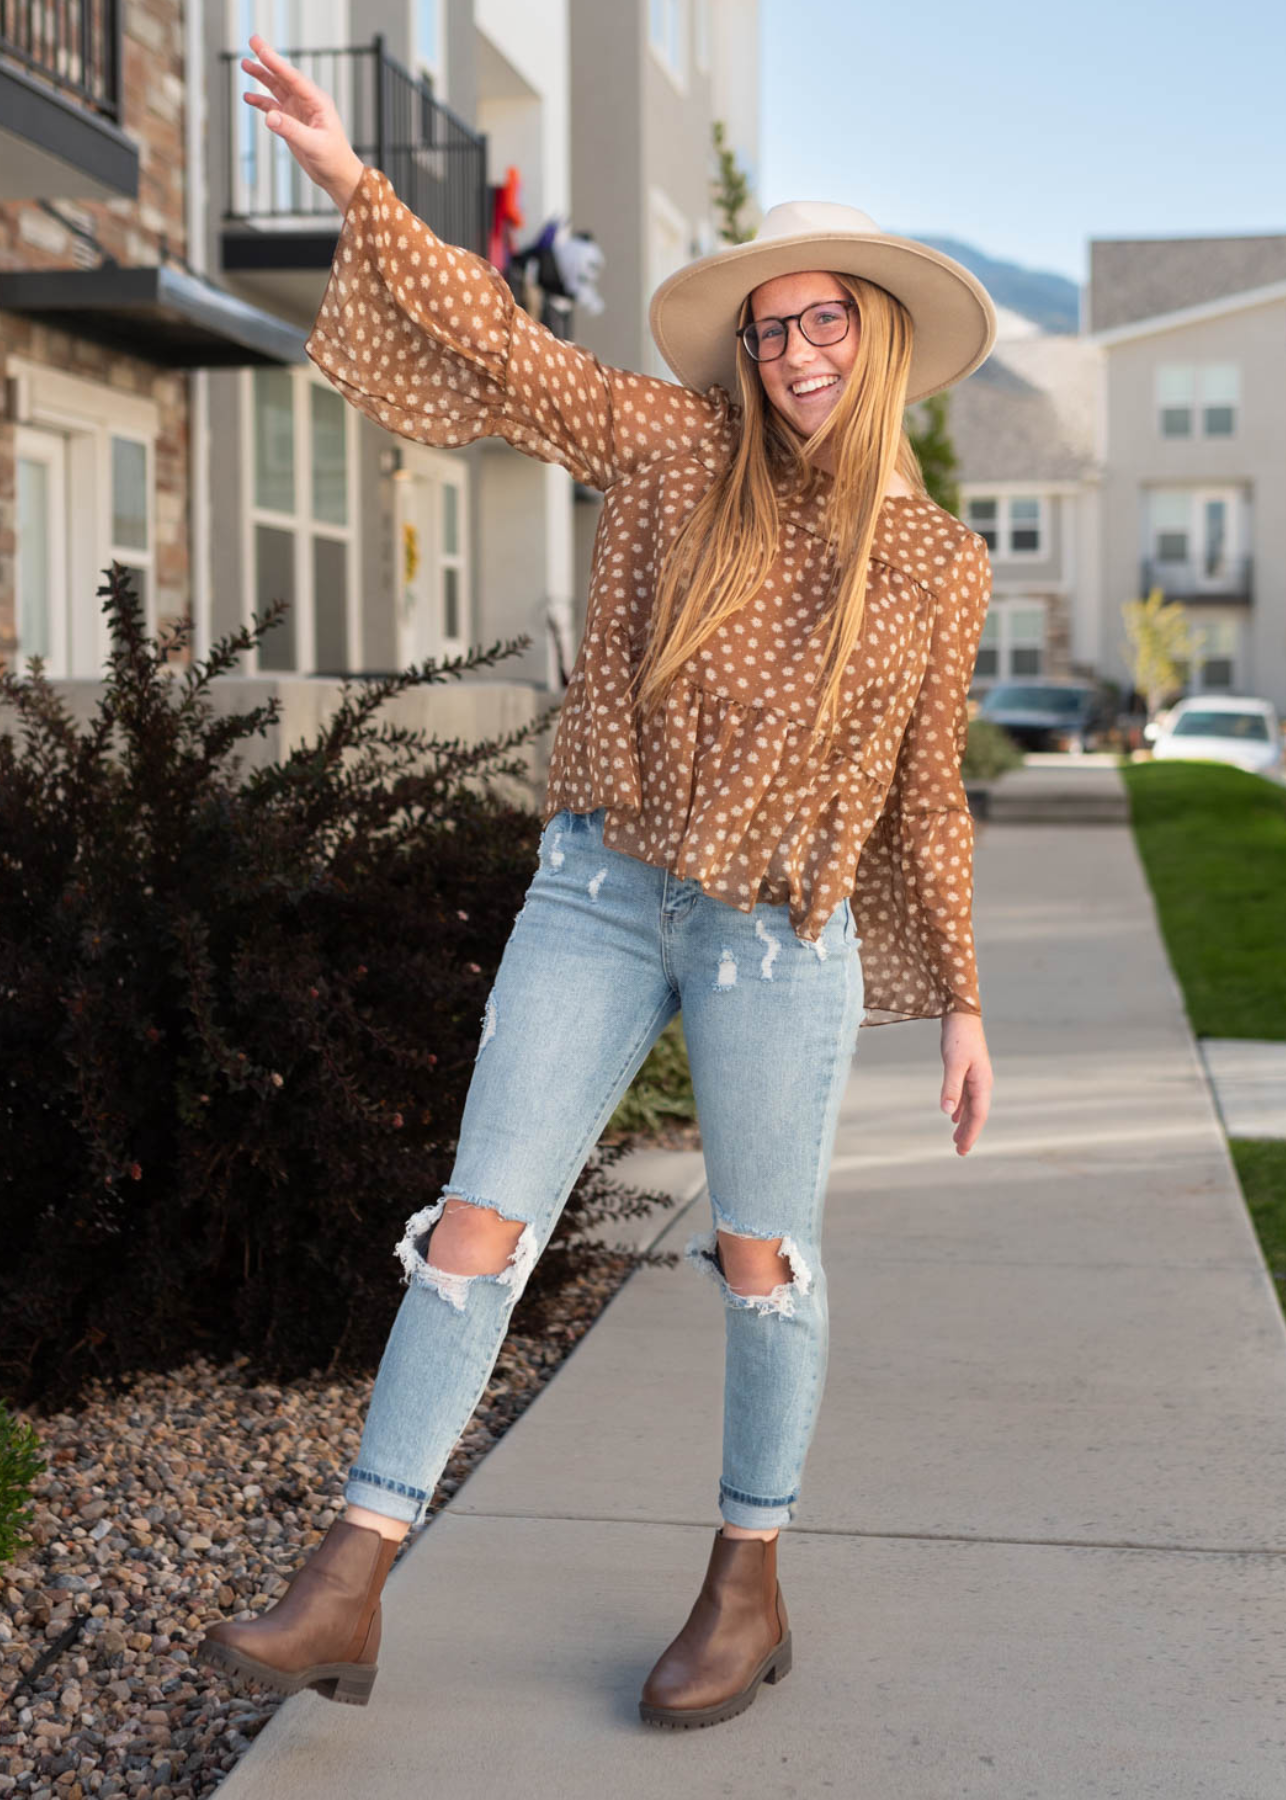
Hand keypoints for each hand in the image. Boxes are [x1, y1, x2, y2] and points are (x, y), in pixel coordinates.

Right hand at [240, 34, 364, 210]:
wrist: (337, 176)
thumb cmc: (334, 159)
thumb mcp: (314, 145)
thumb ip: (291, 130)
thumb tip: (270, 116)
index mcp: (317, 102)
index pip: (293, 78)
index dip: (276, 63)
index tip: (261, 50)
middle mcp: (307, 102)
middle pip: (284, 76)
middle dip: (268, 60)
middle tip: (252, 41)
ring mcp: (298, 110)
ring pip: (277, 88)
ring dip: (262, 77)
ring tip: (245, 65)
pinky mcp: (291, 122)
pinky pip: (273, 107)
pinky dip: (261, 102)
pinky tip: (248, 96)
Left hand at [938, 1011, 991, 1155]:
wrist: (961, 1014)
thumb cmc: (959, 1037)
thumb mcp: (953, 1063)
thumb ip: (951, 1088)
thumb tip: (948, 1113)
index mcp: (982, 1083)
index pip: (978, 1115)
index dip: (971, 1134)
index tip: (962, 1150)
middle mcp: (982, 1082)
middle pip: (976, 1113)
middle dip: (968, 1133)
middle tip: (960, 1151)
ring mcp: (975, 1076)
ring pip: (971, 1106)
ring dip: (964, 1122)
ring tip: (956, 1139)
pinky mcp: (967, 1070)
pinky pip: (965, 1095)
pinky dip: (960, 1107)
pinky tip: (953, 1115)